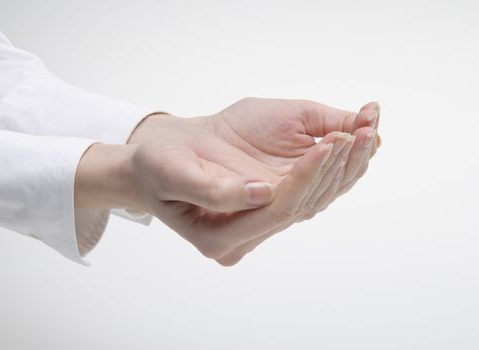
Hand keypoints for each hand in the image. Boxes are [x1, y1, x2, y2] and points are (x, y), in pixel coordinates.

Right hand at [123, 98, 380, 264]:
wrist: (162, 155)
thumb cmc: (158, 164)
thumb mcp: (172, 173)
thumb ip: (213, 191)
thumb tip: (263, 194)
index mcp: (220, 238)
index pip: (276, 211)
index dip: (305, 178)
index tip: (327, 142)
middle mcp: (247, 235)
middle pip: (303, 206)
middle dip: (334, 167)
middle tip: (362, 129)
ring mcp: (262, 220)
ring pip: (315, 197)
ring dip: (344, 163)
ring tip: (368, 127)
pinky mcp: (272, 200)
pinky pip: (311, 185)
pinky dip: (336, 161)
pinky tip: (358, 133)